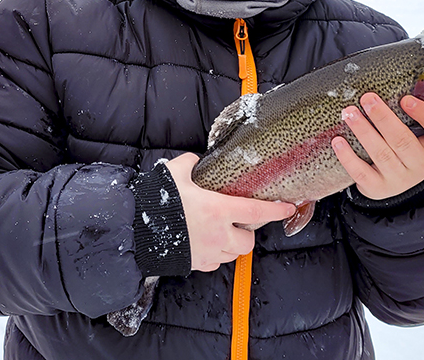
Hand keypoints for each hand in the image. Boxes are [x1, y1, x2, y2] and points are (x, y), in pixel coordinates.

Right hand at [165, 153, 295, 271]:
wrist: (135, 230)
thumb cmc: (157, 201)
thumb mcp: (175, 173)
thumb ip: (190, 164)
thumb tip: (196, 161)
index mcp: (218, 209)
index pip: (256, 211)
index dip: (275, 210)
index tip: (287, 208)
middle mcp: (217, 234)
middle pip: (248, 241)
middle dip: (247, 232)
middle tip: (238, 222)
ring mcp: (207, 251)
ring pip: (233, 254)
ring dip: (231, 244)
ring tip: (221, 232)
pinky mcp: (196, 263)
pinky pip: (215, 261)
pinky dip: (216, 253)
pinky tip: (206, 242)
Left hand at [331, 93, 423, 200]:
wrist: (401, 184)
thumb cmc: (408, 148)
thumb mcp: (421, 134)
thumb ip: (414, 115)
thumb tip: (391, 82)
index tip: (405, 99)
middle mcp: (420, 166)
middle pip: (402, 140)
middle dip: (382, 117)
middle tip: (367, 98)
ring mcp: (399, 180)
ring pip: (380, 154)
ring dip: (362, 131)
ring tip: (349, 113)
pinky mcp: (377, 188)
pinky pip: (361, 172)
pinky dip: (348, 157)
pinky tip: (338, 141)